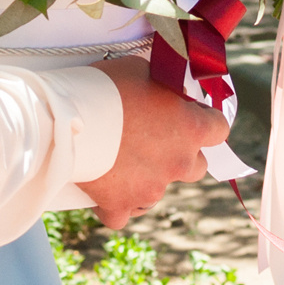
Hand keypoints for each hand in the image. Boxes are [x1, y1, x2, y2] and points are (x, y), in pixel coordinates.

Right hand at [75, 56, 229, 228]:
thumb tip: (168, 92)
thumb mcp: (141, 70)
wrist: (65, 119)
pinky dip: (115, 204)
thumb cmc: (105, 88)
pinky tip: (104, 190)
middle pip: (197, 167)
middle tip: (152, 140)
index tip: (185, 114)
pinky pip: (124, 214)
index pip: (218, 128)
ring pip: (158, 191)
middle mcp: (179, 163)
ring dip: (146, 178)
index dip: (203, 120)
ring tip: (118, 161)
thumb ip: (163, 87)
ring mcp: (152, 189)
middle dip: (180, 155)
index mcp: (190, 128)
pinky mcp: (121, 205)